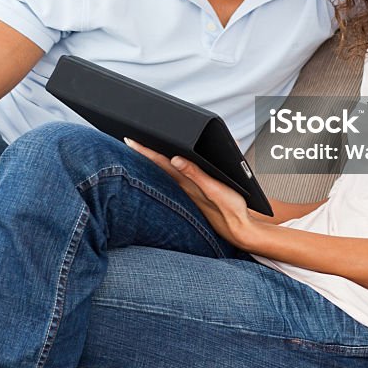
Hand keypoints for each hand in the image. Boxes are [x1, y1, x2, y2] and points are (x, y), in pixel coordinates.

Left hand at [123, 138, 260, 249]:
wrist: (239, 228)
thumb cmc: (229, 208)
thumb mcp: (214, 188)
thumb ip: (194, 172)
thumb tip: (174, 158)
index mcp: (185, 183)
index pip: (159, 162)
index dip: (143, 150)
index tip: (128, 138)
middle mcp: (182, 187)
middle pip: (157, 166)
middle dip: (143, 152)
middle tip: (128, 140)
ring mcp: (187, 192)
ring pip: (165, 172)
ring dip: (153, 160)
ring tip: (142, 150)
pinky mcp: (194, 195)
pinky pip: (175, 178)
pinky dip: (168, 168)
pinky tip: (168, 166)